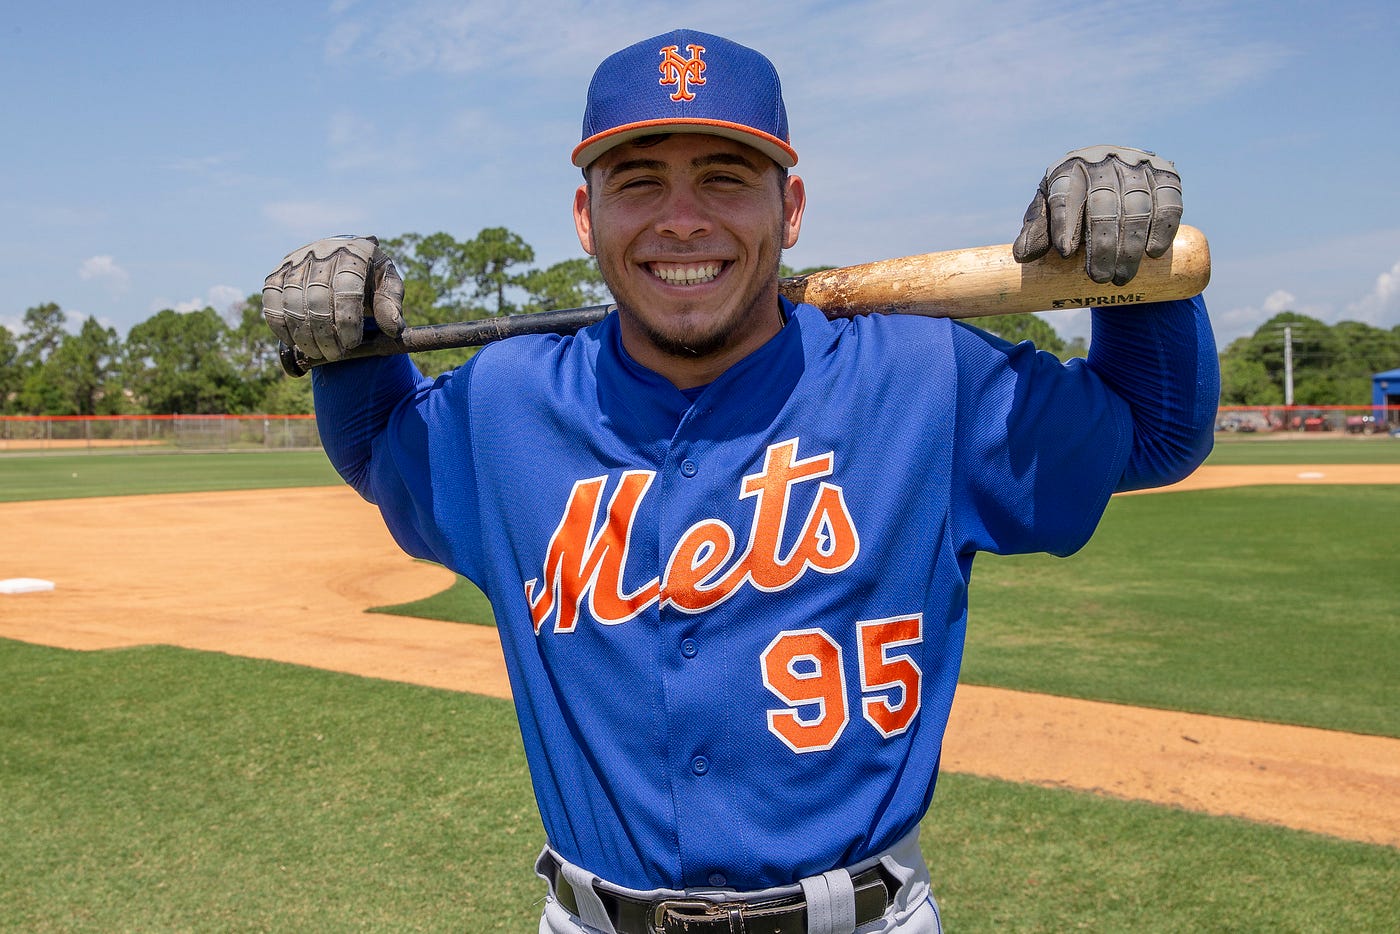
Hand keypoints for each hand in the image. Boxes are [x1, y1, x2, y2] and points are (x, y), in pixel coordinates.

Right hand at [262, 236, 404, 360]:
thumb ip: (391, 304)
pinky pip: (271, 301)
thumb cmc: (369, 277)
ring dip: (303, 334)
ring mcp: (296, 260)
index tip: (351, 343)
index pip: (346, 288)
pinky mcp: (277, 272)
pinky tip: (295, 342)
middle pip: (317, 298)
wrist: (342, 258)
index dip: (347, 320)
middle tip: (335, 355)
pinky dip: (280, 325)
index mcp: (354, 251)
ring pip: (292, 302)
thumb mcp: (388, 284)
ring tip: (317, 353)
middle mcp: (321, 251)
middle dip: (325, 333)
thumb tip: (392, 329)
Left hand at [1012, 145, 1182, 285]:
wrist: (1111, 178)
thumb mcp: (1048, 213)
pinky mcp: (1166, 174)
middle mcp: (1103, 161)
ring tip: (1121, 277)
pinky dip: (1162, 228)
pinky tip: (1153, 253)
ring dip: (1131, 246)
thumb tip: (1024, 256)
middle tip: (1098, 277)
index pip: (1064, 195)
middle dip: (1102, 245)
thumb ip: (1036, 231)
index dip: (1064, 223)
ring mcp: (1137, 165)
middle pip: (1104, 205)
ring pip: (1137, 207)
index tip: (1065, 253)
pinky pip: (1169, 202)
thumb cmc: (1071, 203)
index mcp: (1068, 169)